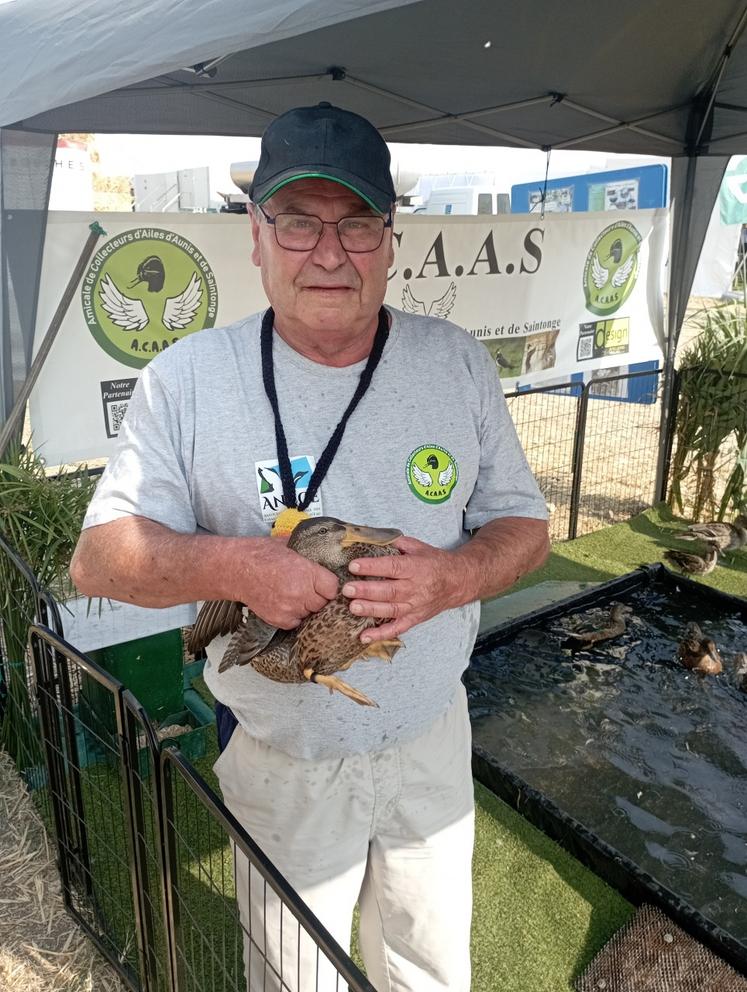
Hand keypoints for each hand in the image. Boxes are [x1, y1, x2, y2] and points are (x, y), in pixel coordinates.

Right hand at [232, 537, 339, 629]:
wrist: (234, 569)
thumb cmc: (258, 554)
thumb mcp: (288, 545)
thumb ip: (307, 553)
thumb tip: (321, 551)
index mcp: (306, 573)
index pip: (333, 587)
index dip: (329, 585)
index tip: (324, 583)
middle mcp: (300, 593)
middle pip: (323, 603)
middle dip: (318, 596)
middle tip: (308, 588)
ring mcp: (289, 609)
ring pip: (310, 613)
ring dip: (306, 606)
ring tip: (294, 594)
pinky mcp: (279, 619)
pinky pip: (296, 622)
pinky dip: (293, 615)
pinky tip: (284, 602)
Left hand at [340, 535, 466, 641]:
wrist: (458, 581)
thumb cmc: (435, 563)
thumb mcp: (418, 547)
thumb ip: (395, 543)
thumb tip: (370, 537)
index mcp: (416, 567)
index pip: (393, 567)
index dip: (373, 567)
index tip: (354, 566)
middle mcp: (416, 588)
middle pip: (390, 591)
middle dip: (367, 591)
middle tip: (347, 589)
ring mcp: (415, 606)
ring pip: (391, 610)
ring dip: (371, 610)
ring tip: (352, 607)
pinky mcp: (415, 619)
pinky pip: (397, 629)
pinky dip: (381, 635)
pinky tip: (364, 636)